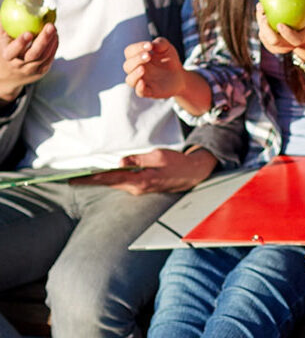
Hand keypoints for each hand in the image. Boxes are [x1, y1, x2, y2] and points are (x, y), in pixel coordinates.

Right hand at [0, 24, 57, 102]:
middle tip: (51, 26)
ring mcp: (32, 70)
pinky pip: (50, 58)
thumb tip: (11, 7)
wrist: (8, 75)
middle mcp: (19, 65)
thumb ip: (5, 27)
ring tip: (53, 28)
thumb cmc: (5, 50)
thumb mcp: (1, 40)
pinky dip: (54, 46)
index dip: (20, 43)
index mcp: (7, 57)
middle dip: (43, 40)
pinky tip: (55, 36)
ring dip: (51, 41)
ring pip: (44, 56)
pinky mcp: (42, 71)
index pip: (13, 51)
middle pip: (34, 54)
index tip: (28, 33)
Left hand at [72, 147, 216, 194]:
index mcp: (141, 180)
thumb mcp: (158, 155)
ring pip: (115, 184)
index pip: (111, 179)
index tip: (75, 180)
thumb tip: (120, 162)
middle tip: (71, 180)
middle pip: (109, 183)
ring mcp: (139, 189)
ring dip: (100, 180)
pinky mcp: (142, 187)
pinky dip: (111, 180)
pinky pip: (122, 183)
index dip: (92, 179)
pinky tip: (103, 177)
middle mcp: (138, 188)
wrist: (192, 173)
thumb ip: (138, 159)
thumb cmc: (176, 162)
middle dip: (91, 181)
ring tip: (83, 178)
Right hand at [123, 37, 185, 98]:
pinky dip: (139, 88)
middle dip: (136, 59)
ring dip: (134, 74)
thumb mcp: (167, 48)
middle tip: (148, 56)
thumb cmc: (169, 60)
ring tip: (143, 68)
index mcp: (138, 57)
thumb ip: (161, 43)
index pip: (129, 51)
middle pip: (127, 65)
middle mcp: (137, 70)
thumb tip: (152, 45)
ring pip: (130, 80)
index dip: (137, 47)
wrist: (180, 76)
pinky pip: (140, 92)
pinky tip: (143, 82)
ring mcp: (142, 81)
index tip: (150, 45)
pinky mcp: (150, 91)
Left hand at [256, 0, 304, 58]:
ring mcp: (276, 45)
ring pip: (265, 37)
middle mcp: (288, 45)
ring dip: (261, 22)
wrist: (302, 29)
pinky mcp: (268, 41)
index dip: (287, 34)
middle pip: (274, 41)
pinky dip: (260, 20)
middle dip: (267, 30)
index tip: (280, 24)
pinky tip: (260, 6)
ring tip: (261, 6)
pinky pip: (262, 33)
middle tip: (264, 15)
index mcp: (300, 39)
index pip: (294, 40)